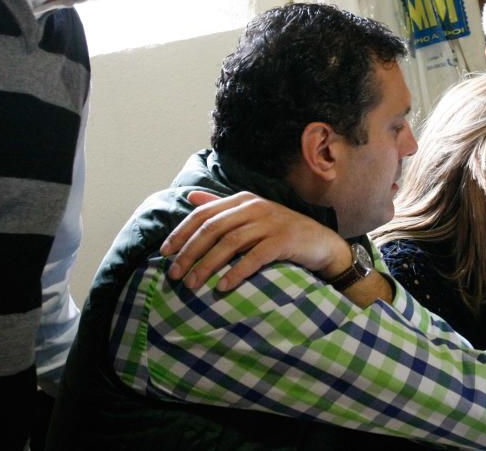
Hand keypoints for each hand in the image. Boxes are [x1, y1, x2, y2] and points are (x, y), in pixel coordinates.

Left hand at [160, 191, 349, 291]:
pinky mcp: (284, 240)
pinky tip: (222, 286)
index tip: (164, 252)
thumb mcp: (251, 215)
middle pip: (213, 228)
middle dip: (189, 252)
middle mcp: (254, 207)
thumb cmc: (282, 232)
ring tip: (192, 284)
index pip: (203, 213)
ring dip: (207, 265)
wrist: (321, 244)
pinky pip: (255, 256)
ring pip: (230, 242)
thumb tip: (191, 198)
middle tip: (173, 274)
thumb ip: (221, 206)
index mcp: (242, 200)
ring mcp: (271, 223)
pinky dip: (237, 272)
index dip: (181, 232)